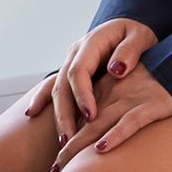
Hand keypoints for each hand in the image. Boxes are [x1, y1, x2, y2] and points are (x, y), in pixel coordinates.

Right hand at [24, 17, 158, 145]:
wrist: (130, 29)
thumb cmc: (138, 33)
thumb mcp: (140, 37)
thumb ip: (130, 51)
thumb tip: (116, 70)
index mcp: (91, 43)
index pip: (79, 71)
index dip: (83, 94)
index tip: (91, 116)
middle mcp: (76, 53)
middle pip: (63, 85)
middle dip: (65, 114)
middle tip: (72, 140)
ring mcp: (71, 62)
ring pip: (58, 90)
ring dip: (59, 116)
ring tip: (64, 142)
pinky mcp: (71, 72)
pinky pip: (54, 86)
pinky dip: (42, 100)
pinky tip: (31, 113)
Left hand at [46, 62, 171, 171]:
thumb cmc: (154, 79)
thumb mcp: (127, 89)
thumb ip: (110, 106)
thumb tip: (94, 137)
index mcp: (105, 90)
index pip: (78, 115)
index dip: (65, 135)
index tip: (55, 159)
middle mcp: (113, 95)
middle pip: (84, 124)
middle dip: (67, 148)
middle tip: (53, 171)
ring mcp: (131, 100)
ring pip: (99, 124)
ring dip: (80, 145)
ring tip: (64, 163)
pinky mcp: (152, 106)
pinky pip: (130, 122)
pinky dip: (115, 135)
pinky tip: (102, 149)